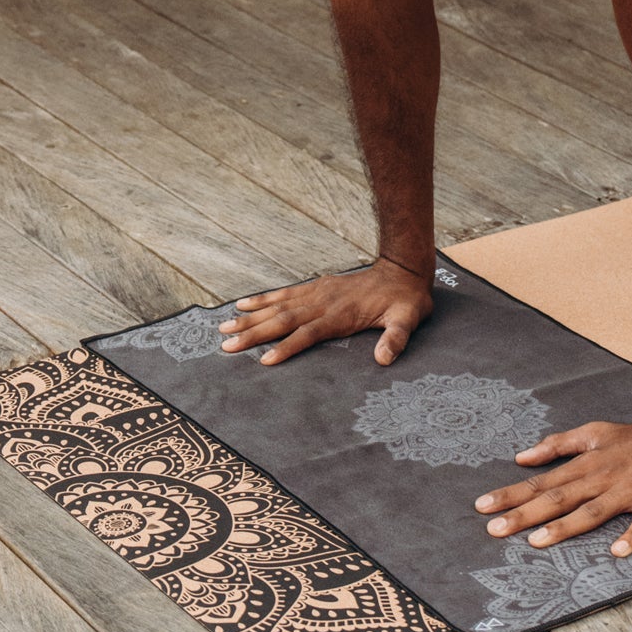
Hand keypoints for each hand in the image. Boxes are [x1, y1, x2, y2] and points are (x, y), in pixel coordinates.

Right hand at [219, 256, 434, 367]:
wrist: (402, 270)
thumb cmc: (405, 302)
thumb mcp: (407, 321)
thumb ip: (395, 339)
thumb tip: (384, 359)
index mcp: (340, 315)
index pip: (307, 334)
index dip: (286, 348)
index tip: (264, 361)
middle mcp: (322, 303)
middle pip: (282, 320)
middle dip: (254, 334)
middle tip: (226, 345)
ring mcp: (317, 293)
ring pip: (277, 307)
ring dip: (250, 318)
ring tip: (224, 326)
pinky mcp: (316, 286)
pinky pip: (284, 293)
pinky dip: (262, 299)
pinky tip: (244, 304)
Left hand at [475, 412, 631, 558]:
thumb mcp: (594, 433)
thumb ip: (558, 444)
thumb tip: (521, 456)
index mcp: (586, 464)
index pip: (542, 482)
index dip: (512, 494)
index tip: (482, 506)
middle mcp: (602, 477)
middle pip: (558, 498)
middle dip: (524, 514)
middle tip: (493, 529)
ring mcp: (629, 490)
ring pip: (592, 511)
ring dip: (565, 526)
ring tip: (537, 541)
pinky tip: (618, 551)